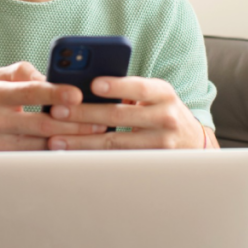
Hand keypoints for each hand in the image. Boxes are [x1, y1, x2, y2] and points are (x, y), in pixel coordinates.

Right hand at [0, 61, 107, 151]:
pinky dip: (58, 155)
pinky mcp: (2, 163)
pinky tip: (77, 150)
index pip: (29, 90)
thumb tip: (50, 76)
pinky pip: (36, 160)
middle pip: (41, 122)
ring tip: (95, 135)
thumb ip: (22, 72)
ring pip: (42, 145)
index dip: (55, 92)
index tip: (78, 94)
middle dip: (73, 122)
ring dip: (71, 141)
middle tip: (99, 121)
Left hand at [46, 77, 213, 150]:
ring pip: (114, 143)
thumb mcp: (154, 95)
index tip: (93, 84)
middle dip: (84, 114)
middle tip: (57, 112)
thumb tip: (86, 86)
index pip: (139, 87)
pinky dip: (91, 156)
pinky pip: (116, 159)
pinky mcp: (150, 163)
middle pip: (119, 116)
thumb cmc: (162, 111)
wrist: (192, 142)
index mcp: (163, 93)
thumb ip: (128, 90)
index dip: (117, 86)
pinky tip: (72, 154)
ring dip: (81, 141)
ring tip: (56, 139)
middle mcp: (165, 117)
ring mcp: (160, 143)